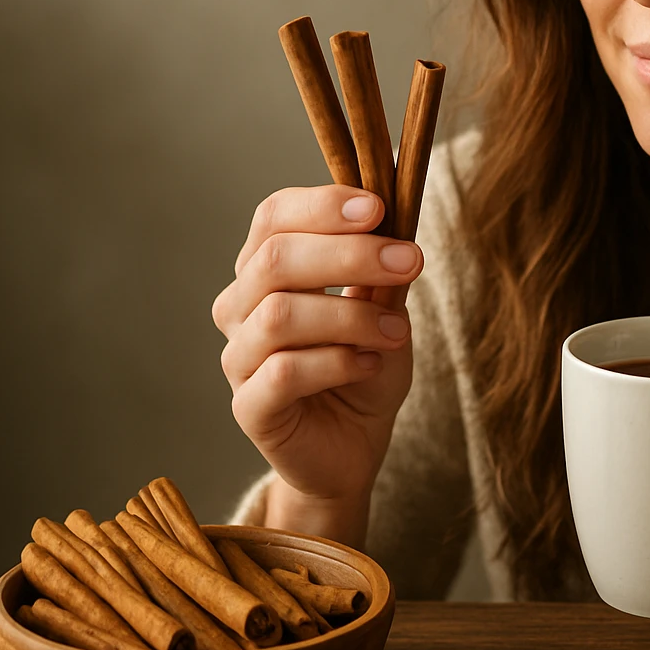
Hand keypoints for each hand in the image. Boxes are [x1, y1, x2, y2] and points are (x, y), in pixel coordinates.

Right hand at [210, 186, 423, 537]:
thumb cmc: (365, 365)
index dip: (322, 205)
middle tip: (410, 260)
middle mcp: (241, 307)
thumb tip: (394, 214)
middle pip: (274, 260)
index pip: (273, 217)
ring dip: (351, 316)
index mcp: (265, 269)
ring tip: (398, 329)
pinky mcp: (250, 407)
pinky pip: (284, 372)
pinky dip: (337, 362)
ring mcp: (238, 358)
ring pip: (280, 316)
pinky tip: (369, 364)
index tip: (379, 208)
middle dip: (349, 255)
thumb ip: (381, 268)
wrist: (356, 444)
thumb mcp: (385, 308)